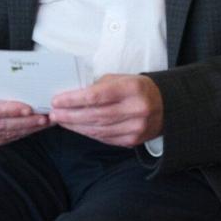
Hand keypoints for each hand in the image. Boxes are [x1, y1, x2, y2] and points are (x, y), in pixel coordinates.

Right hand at [0, 71, 50, 147]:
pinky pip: (1, 140)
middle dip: (24, 122)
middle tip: (44, 116)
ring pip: (1, 135)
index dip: (9, 111)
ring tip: (43, 122)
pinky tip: (32, 128)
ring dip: (25, 129)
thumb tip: (32, 93)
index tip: (29, 109)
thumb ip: (4, 87)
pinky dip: (19, 134)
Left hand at [48, 73, 164, 147]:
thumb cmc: (137, 89)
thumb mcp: (121, 79)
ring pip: (98, 130)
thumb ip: (97, 86)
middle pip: (95, 115)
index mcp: (132, 89)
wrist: (166, 106)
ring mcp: (135, 128)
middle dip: (70, 115)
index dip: (73, 100)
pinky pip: (104, 138)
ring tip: (60, 120)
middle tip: (53, 113)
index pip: (97, 96)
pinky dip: (88, 133)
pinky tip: (76, 127)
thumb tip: (71, 96)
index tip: (56, 100)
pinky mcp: (132, 140)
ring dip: (75, 126)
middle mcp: (136, 109)